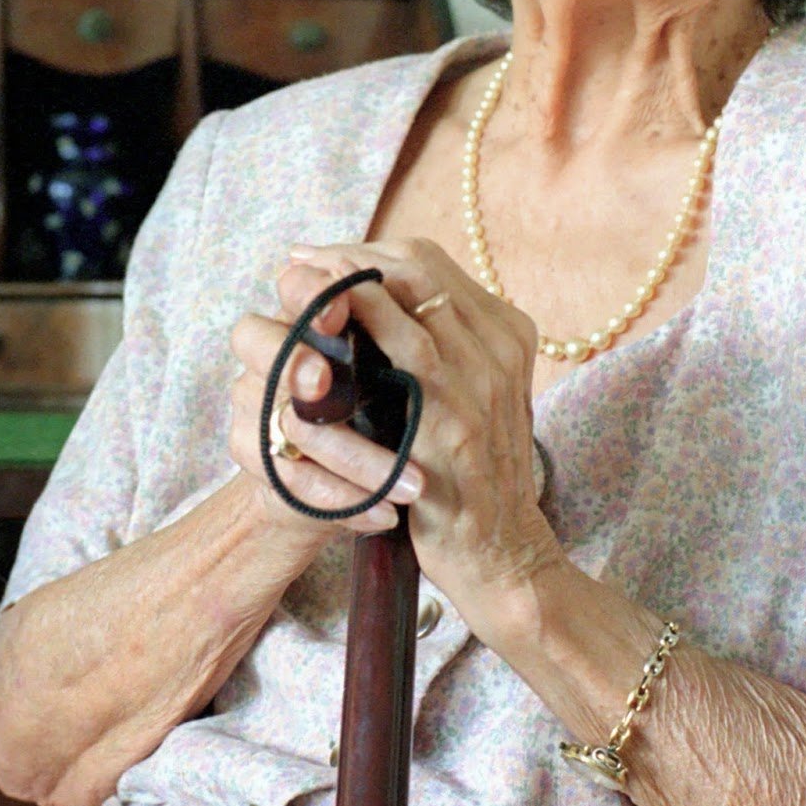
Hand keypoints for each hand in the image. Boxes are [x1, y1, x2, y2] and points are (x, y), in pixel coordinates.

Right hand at [227, 299, 424, 546]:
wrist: (343, 480)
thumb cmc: (380, 403)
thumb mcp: (393, 362)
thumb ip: (400, 329)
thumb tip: (438, 298)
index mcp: (306, 315)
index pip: (292, 288)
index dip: (310, 294)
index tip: (341, 308)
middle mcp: (268, 355)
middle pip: (259, 342)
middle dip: (295, 363)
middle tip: (327, 382)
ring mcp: (252, 406)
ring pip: (290, 425)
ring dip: (355, 458)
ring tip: (414, 484)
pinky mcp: (256, 459)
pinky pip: (290, 480)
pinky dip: (344, 501)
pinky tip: (385, 514)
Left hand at [273, 239, 565, 629]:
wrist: (502, 554)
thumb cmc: (469, 476)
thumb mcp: (471, 398)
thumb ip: (442, 349)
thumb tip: (374, 299)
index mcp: (508, 333)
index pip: (432, 263)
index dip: (368, 252)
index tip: (320, 260)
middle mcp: (501, 344)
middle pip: (419, 265)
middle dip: (349, 256)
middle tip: (298, 263)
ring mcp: (483, 377)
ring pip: (412, 292)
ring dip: (347, 276)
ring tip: (297, 279)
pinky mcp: (457, 417)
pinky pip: (407, 349)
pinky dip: (363, 323)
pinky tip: (320, 323)